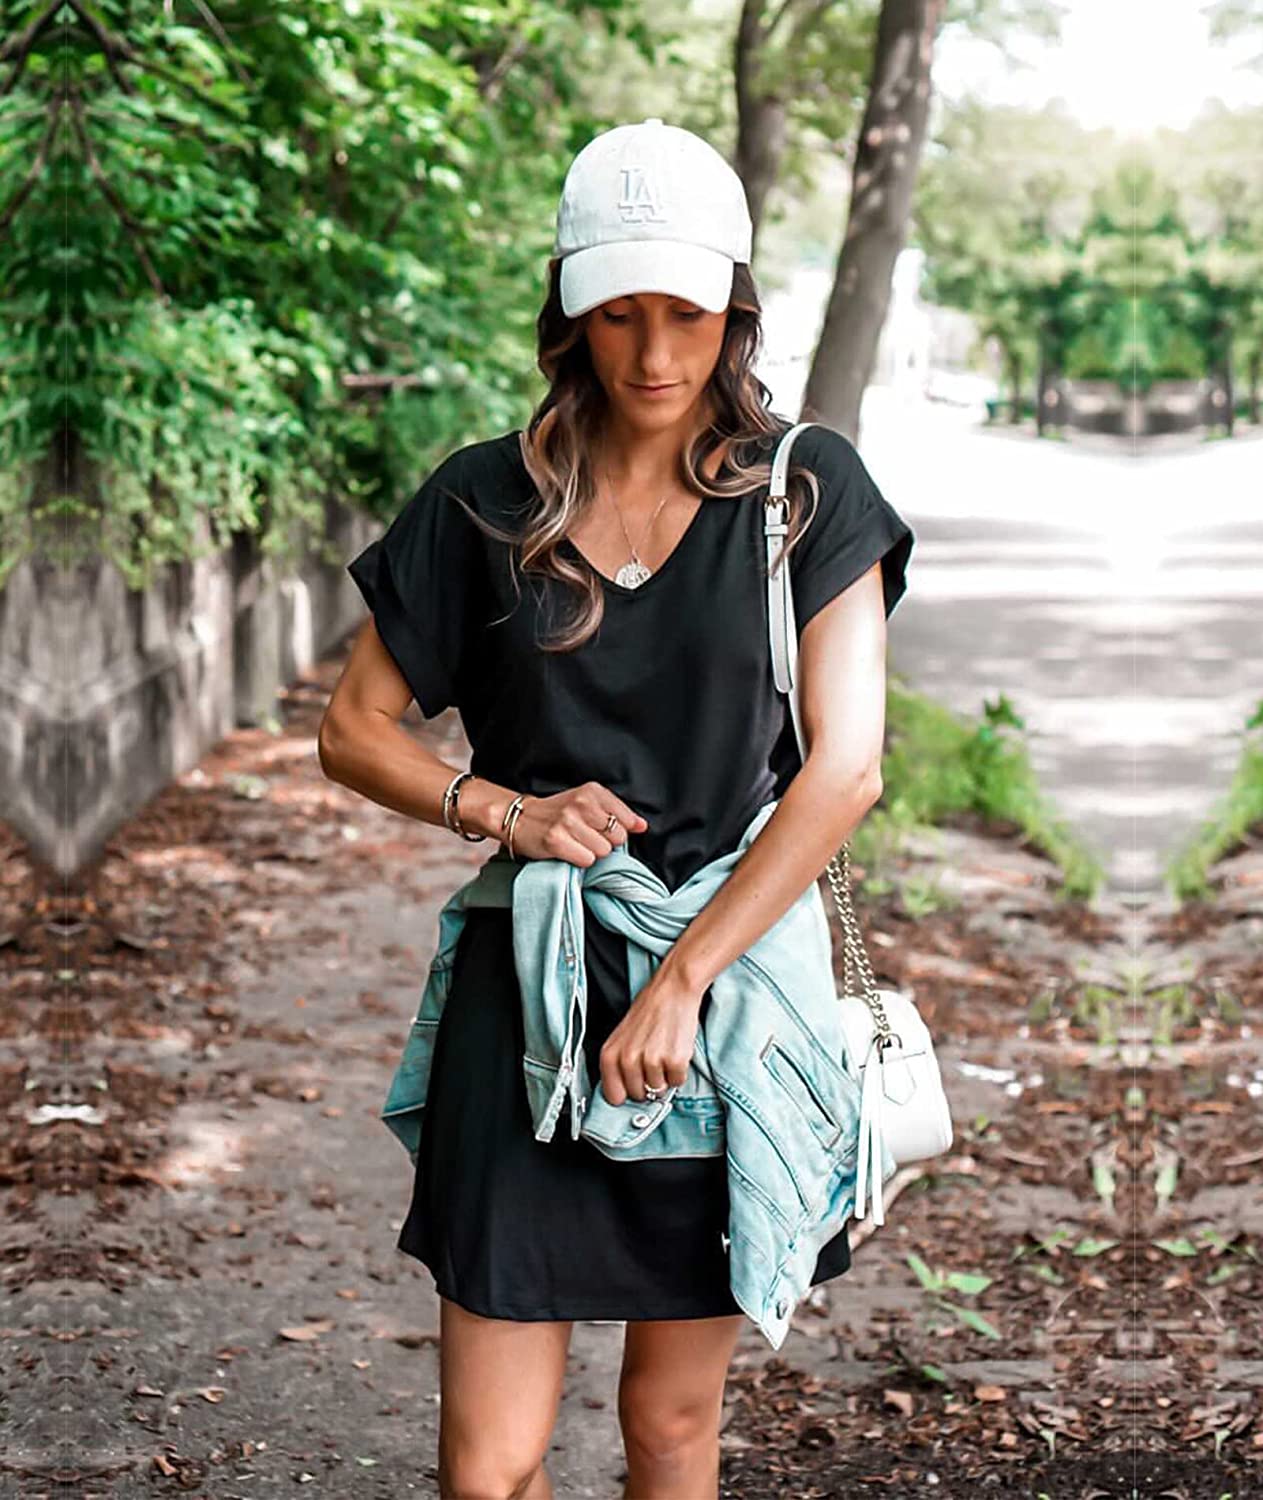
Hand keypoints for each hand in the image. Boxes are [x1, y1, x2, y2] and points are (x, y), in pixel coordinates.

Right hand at [508, 781, 647, 867]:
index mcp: (592, 791)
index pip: (626, 819)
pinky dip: (580, 861)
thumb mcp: (588, 803)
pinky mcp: (556, 840)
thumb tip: (642, 826)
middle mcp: (581, 803)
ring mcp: (568, 821)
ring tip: (576, 843)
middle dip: (606, 842)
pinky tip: (569, 851)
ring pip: (603, 851)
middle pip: (617, 837)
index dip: (619, 830)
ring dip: (592, 853)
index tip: (603, 830)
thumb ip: (617, 813)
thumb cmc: (558, 813)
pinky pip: (587, 861)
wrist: (521, 819)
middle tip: (586, 837)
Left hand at [599, 970, 704, 1106]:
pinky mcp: (674, 1061)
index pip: (613, 1096)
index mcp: (610, 1055)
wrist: (673, 990)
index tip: (634, 1087)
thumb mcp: (622, 1037)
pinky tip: (675, 1050)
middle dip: (647, 1084)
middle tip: (653, 1060)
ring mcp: (651, 1061)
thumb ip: (619, 1064)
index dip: (626, 1093)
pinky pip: (677, 1082)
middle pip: (638, 1095)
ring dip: (664, 1076)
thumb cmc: (649, 1011)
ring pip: (658, 1090)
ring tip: (664, 1051)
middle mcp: (628, 1060)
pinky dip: (679, 1071)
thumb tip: (624, 1092)